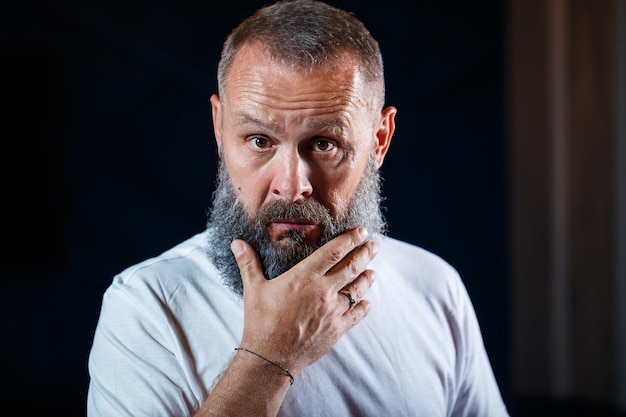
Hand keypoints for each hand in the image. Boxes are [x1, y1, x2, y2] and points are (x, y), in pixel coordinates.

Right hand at [230, 226, 378, 376]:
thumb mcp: (253, 289)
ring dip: (367, 278)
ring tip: (373, 270)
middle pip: (352, 267)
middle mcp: (323, 291)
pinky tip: (368, 303)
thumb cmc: (260, 321)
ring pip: (357, 290)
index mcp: (305, 277)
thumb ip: (248, 263)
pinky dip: (363, 307)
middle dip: (365, 254)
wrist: (270, 358)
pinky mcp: (337, 329)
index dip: (350, 239)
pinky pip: (356, 315)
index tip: (361, 231)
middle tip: (375, 245)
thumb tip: (237, 243)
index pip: (334, 251)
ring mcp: (332, 311)